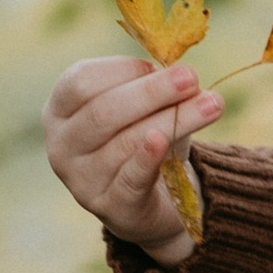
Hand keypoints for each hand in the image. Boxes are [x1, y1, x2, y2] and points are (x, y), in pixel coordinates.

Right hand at [42, 53, 224, 266]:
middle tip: (191, 78)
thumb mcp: (143, 108)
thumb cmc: (142, 139)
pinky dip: (147, 158)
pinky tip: (163, 141)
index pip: (82, 82)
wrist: (152, 200)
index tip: (162, 65)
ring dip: (172, 120)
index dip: (124, 70)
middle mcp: (62, 145)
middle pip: (103, 111)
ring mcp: (81, 180)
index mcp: (61, 110)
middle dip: (152, 92)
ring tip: (212, 104)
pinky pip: (130, 179)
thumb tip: (181, 74)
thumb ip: (152, 88)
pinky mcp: (110, 207)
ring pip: (125, 143)